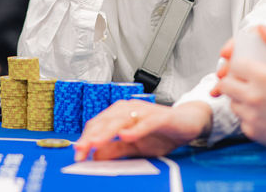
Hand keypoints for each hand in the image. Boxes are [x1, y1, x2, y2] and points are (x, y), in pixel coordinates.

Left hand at [73, 100, 211, 161]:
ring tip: (95, 143)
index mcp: (120, 114)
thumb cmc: (161, 132)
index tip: (77, 154)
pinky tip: (126, 136)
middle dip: (91, 137)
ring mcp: (145, 111)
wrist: (188, 123)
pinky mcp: (161, 116)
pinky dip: (136, 129)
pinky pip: (146, 123)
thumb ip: (115, 149)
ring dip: (107, 132)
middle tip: (80, 151)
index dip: (86, 139)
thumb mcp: (135, 146)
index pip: (97, 124)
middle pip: (105, 121)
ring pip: (121, 120)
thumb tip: (95, 156)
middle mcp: (130, 108)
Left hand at [211, 26, 265, 149]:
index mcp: (263, 77)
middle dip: (232, 80)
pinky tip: (261, 112)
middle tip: (243, 80)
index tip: (243, 66)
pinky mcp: (255, 133)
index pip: (234, 65)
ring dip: (238, 98)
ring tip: (254, 95)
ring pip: (232, 103)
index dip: (237, 64)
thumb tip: (260, 28)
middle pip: (226, 84)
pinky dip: (248, 116)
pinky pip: (241, 121)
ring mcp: (253, 117)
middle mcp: (254, 97)